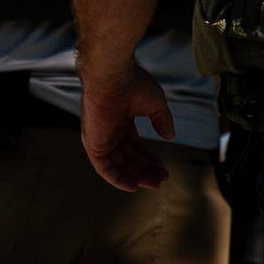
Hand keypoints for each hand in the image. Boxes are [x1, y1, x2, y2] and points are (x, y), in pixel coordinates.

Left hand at [80, 63, 175, 191]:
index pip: (135, 146)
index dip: (150, 159)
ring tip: (154, 183)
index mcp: (121, 120)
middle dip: (145, 169)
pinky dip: (117, 179)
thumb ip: (162, 120)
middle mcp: (110, 131)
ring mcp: (101, 138)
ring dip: (136, 176)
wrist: (113, 77)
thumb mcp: (155, 104)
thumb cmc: (133, 84)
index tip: (164, 169)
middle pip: (128, 158)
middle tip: (162, 179)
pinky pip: (104, 168)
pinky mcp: (93, 144)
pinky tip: (134, 185)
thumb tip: (170, 137)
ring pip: (118, 165)